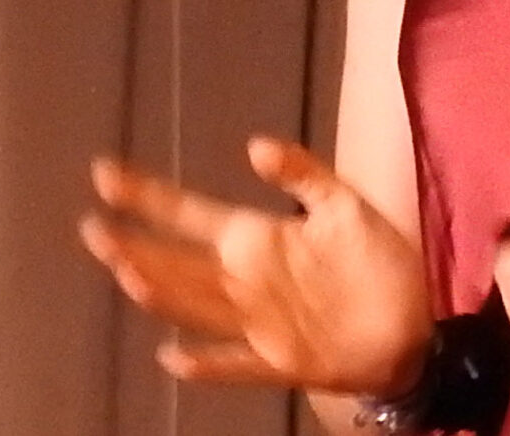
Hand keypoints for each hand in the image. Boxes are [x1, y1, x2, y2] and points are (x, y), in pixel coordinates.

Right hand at [79, 136, 431, 394]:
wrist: (415, 325)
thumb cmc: (376, 262)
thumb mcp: (343, 204)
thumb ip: (301, 174)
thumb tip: (253, 145)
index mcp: (255, 238)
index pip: (187, 213)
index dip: (146, 197)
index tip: (104, 174)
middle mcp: (245, 280)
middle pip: (178, 263)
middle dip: (135, 246)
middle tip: (94, 229)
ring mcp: (259, 322)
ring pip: (196, 306)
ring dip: (162, 291)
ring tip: (127, 271)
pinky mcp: (282, 360)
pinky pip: (237, 364)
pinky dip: (207, 363)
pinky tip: (174, 357)